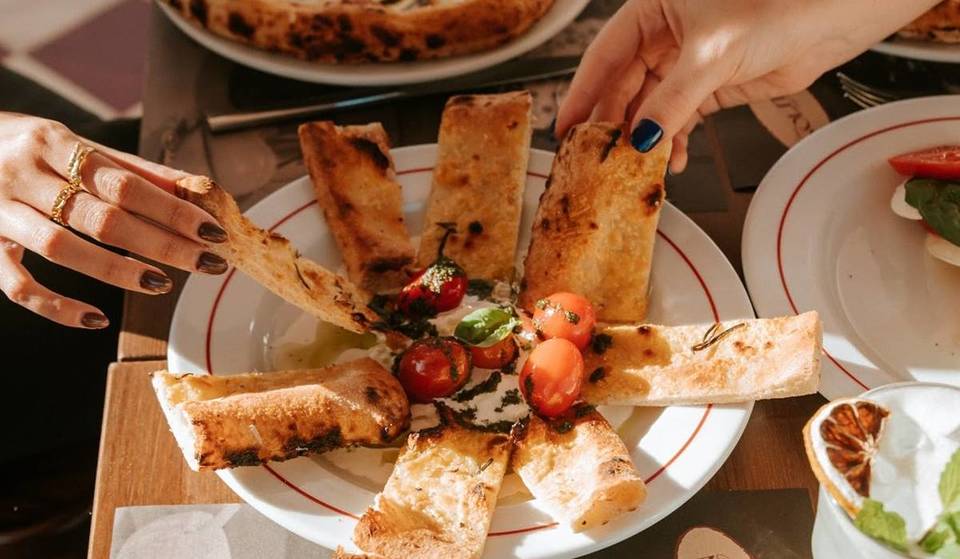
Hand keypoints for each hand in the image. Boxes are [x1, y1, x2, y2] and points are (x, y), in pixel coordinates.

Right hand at [0, 113, 228, 327]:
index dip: (171, 209)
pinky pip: (18, 286)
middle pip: (101, 217)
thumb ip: (132, 169)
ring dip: (117, 270)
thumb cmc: (26, 145)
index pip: (125, 184)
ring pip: (62, 249)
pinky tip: (97, 318)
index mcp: (53, 143)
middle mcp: (24, 175)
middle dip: (161, 243)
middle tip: (207, 262)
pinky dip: (57, 307)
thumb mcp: (75, 144)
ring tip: (162, 283)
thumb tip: (196, 186)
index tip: (212, 230)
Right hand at [557, 0, 939, 172]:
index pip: (604, 56)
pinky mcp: (712, 85)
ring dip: (647, 139)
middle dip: (615, 124)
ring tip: (639, 168)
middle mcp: (665, 35)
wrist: (835, 16)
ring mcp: (688, 62)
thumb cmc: (777, 6)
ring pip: (651, 107)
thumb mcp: (711, 55)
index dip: (583, 94)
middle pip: (624, 86)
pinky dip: (675, 141)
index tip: (567, 129)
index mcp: (652, 10)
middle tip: (600, 159)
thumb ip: (670, 100)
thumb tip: (639, 139)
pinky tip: (673, 161)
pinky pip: (680, 118)